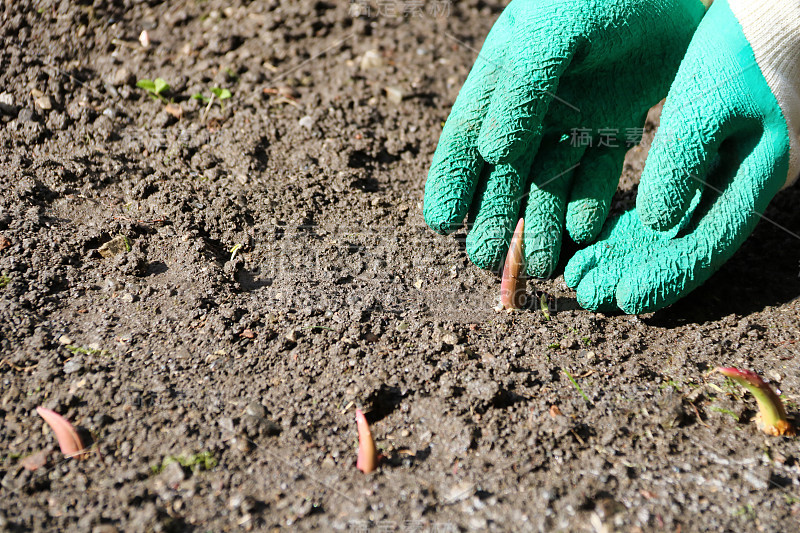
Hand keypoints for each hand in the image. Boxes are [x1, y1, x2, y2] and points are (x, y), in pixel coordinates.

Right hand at [423, 0, 705, 276]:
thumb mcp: (547, 33)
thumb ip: (519, 90)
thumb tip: (491, 154)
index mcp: (502, 80)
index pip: (465, 138)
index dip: (451, 181)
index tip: (441, 224)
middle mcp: (533, 106)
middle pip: (507, 173)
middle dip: (496, 218)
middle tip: (489, 261)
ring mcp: (576, 117)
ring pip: (551, 182)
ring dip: (543, 223)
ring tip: (540, 264)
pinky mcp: (618, 123)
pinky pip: (599, 172)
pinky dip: (591, 203)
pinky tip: (584, 232)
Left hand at [565, 0, 798, 312]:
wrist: (763, 21)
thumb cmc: (737, 52)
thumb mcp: (704, 101)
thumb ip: (680, 162)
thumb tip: (653, 223)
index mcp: (754, 177)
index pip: (707, 244)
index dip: (667, 276)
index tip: (625, 299)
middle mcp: (739, 188)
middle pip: (684, 248)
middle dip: (634, 273)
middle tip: (587, 293)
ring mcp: (722, 180)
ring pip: (669, 233)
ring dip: (626, 256)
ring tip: (581, 276)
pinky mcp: (701, 168)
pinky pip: (664, 208)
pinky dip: (631, 229)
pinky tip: (597, 243)